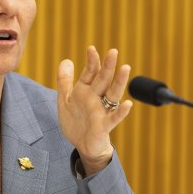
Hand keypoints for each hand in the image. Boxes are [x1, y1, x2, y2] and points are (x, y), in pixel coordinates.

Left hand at [57, 46, 132, 175]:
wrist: (82, 145)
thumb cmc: (76, 121)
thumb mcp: (65, 100)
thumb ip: (64, 81)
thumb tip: (66, 60)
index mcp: (85, 91)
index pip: (90, 73)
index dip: (91, 61)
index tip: (91, 48)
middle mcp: (95, 98)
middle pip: (103, 80)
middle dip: (107, 66)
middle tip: (113, 51)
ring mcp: (101, 111)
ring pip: (112, 94)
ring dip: (119, 82)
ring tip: (126, 68)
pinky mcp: (104, 126)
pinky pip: (114, 118)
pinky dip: (121, 112)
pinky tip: (127, 104)